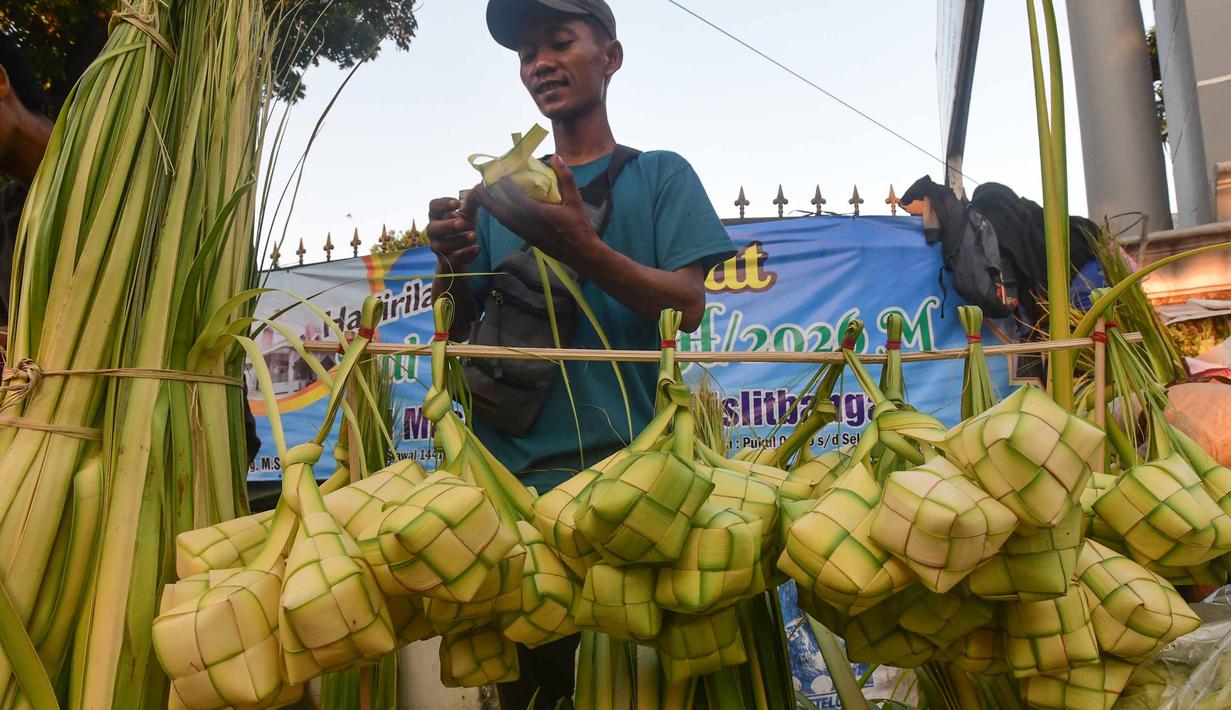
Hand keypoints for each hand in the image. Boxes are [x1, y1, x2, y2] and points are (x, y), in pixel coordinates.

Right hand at [427, 190, 480, 271]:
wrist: (460, 253)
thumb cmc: (461, 227)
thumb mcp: (467, 213)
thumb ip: (473, 201)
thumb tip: (481, 186)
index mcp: (437, 216)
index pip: (433, 206)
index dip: (443, 204)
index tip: (457, 203)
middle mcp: (433, 232)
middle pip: (433, 228)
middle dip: (448, 225)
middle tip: (465, 223)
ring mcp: (437, 247)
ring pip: (442, 246)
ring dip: (458, 241)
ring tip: (474, 235)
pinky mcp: (445, 261)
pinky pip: (452, 260)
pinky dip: (465, 255)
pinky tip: (477, 249)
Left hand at [469, 156, 603, 270]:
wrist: (581, 253)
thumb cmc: (580, 227)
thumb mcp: (575, 200)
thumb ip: (565, 178)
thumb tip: (556, 157)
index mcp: (539, 214)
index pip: (516, 197)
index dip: (504, 184)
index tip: (497, 172)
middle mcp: (529, 225)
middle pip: (501, 210)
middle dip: (489, 197)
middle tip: (480, 184)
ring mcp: (526, 234)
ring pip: (503, 219)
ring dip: (492, 206)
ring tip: (485, 194)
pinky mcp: (528, 239)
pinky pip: (509, 226)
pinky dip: (501, 215)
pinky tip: (499, 208)